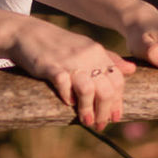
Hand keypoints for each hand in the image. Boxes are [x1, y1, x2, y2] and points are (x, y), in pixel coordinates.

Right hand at [9, 17, 135, 130]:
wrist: (26, 33)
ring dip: (88, 110)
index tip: (115, 117)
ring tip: (86, 121)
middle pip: (106, 90)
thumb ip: (108, 59)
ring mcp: (69, 62)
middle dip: (105, 111)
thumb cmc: (57, 44)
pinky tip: (68, 104)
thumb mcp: (85, 47)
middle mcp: (87, 56)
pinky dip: (68, 97)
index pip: (117, 81)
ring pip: (88, 91)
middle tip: (100, 124)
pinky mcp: (50, 67)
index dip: (118, 102)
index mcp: (97, 53)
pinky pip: (64, 85)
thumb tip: (131, 70)